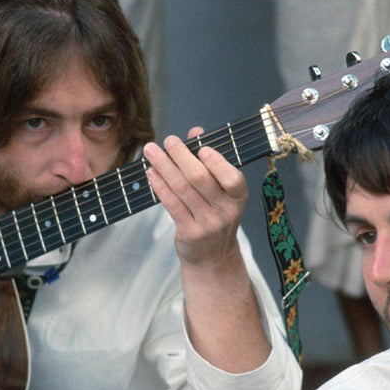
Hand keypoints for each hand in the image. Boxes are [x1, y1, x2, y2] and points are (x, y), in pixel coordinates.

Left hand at [142, 127, 247, 269]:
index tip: (200, 146)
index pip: (232, 178)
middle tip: (168, 140)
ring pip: (182, 189)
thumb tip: (196, 132)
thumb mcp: (222, 190)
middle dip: (181, 156)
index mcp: (238, 197)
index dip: (216, 161)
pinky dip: (159, 186)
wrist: (213, 257)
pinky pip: (171, 204)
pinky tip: (151, 173)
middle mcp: (226, 211)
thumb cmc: (216, 214)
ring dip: (164, 166)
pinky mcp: (189, 232)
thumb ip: (210, 160)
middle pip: (200, 179)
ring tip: (151, 151)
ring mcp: (208, 223)